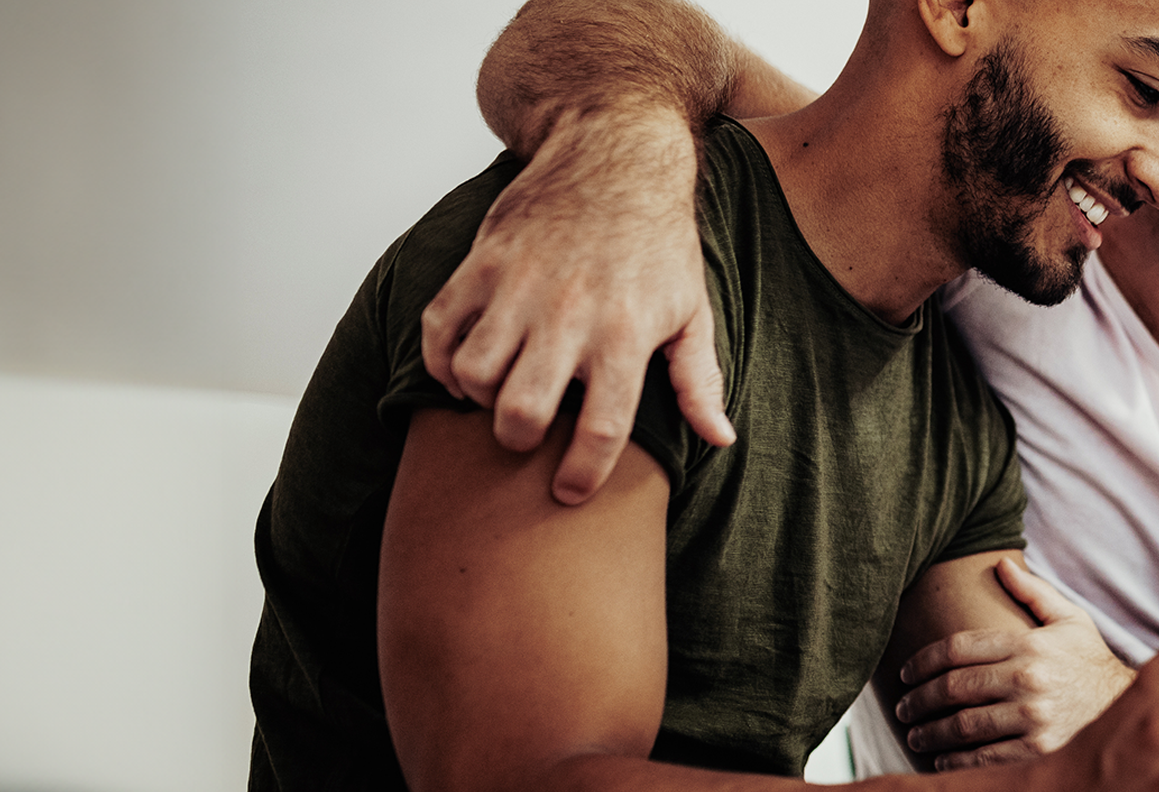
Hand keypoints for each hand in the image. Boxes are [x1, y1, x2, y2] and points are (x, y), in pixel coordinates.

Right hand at [420, 107, 737, 505]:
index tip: (568, 491)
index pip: (600, 431)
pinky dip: (440, 360)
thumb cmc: (659, 240)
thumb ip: (699, 380)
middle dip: (517, 439)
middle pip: (521, 412)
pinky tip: (462, 366)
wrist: (616, 153)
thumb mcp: (692, 308)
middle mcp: (569, 315)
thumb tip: (719, 440)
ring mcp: (519, 287)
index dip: (580, 476)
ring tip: (498, 391)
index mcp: (626, 335)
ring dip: (478, 397)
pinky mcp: (482, 262)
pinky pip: (439, 328)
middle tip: (527, 433)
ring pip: (472, 374)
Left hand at [895, 559, 1132, 767]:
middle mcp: (1028, 679)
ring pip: (963, 725)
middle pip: (953, 687)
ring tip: (915, 735)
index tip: (905, 673)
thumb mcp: (1069, 619)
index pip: (958, 648)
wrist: (1127, 705)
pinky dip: (956, 760)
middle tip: (903, 708)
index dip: (922, 661)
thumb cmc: (1089, 660)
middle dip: (919, 699)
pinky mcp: (1038, 749)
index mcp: (1028, 644)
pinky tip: (941, 758)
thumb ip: (1033, 592)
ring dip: (930, 732)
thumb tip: (1000, 564)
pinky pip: (984, 757)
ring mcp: (1032, 717)